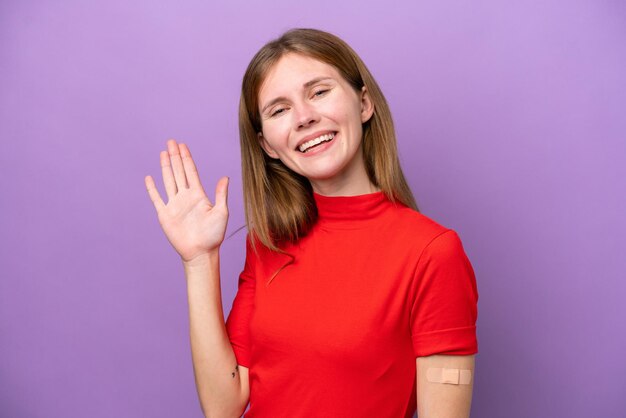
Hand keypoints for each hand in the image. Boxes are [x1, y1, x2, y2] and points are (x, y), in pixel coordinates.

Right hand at [144, 139, 228, 262]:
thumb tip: (225, 177)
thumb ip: (220, 194)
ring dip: (165, 167)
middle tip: (171, 141)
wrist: (201, 253)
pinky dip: (152, 188)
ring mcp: (174, 205)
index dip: (186, 158)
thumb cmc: (214, 235)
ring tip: (162, 153)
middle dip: (175, 156)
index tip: (183, 145)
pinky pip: (157, 199)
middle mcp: (185, 197)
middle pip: (178, 172)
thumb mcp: (221, 213)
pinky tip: (149, 178)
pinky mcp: (165, 215)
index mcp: (199, 195)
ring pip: (168, 181)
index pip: (190, 171)